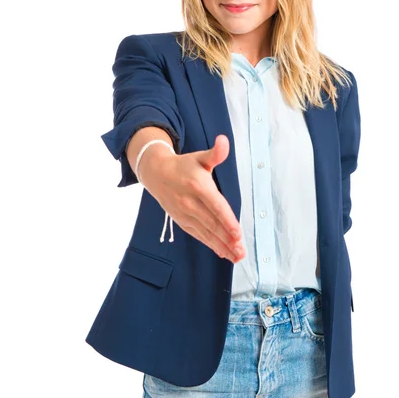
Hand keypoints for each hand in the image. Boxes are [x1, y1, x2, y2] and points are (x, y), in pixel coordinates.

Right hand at [140, 134, 244, 262]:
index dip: (227, 220)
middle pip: (212, 223)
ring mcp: (185, 213)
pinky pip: (198, 235)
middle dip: (227, 239)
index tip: (238, 233)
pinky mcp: (182, 221)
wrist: (157, 173)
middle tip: (241, 251)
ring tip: (237, 256)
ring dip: (221, 246)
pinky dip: (211, 244)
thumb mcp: (200, 156)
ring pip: (206, 233)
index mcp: (198, 186)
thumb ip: (215, 153)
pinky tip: (223, 252)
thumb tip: (224, 141)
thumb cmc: (184, 165)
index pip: (215, 205)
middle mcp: (191, 202)